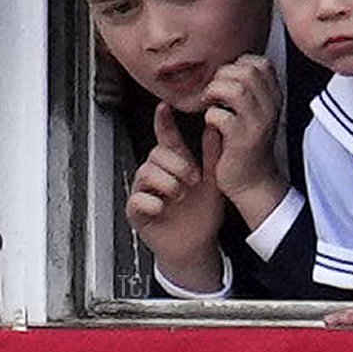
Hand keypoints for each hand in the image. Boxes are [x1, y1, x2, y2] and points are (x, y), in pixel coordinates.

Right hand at [126, 102, 224, 290]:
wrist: (198, 244)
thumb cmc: (203, 214)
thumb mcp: (213, 181)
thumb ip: (212, 155)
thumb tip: (214, 128)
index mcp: (175, 165)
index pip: (166, 138)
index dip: (164, 122)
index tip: (165, 107)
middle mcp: (158, 175)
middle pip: (157, 154)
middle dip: (178, 165)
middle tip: (193, 181)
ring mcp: (145, 191)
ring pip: (146, 172)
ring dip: (168, 183)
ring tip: (181, 195)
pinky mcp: (138, 210)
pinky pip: (138, 198)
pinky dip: (152, 202)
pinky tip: (164, 208)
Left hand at [201, 55, 286, 229]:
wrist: (253, 182)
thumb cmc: (247, 145)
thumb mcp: (255, 113)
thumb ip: (248, 90)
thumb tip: (226, 68)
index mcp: (274, 97)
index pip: (261, 63)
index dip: (238, 65)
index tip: (227, 79)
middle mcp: (270, 107)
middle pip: (247, 71)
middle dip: (223, 76)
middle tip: (213, 92)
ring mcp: (258, 123)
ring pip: (235, 89)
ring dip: (214, 92)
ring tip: (209, 103)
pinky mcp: (242, 140)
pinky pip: (220, 115)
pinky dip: (209, 116)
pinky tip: (211, 124)